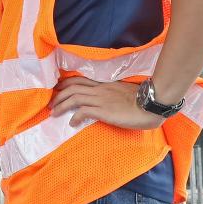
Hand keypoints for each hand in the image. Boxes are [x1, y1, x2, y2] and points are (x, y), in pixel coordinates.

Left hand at [49, 76, 164, 130]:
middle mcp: (100, 89)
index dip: (65, 83)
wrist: (151, 104)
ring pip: (74, 98)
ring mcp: (101, 99)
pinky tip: (72, 123)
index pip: (80, 80)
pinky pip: (83, 111)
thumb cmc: (141, 100)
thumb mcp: (123, 92)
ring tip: (54, 113)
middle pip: (72, 87)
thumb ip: (111, 94)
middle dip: (59, 95)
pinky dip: (75, 117)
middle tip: (51, 103)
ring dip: (61, 105)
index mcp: (104, 84)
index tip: (57, 88)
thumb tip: (105, 100)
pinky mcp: (103, 111)